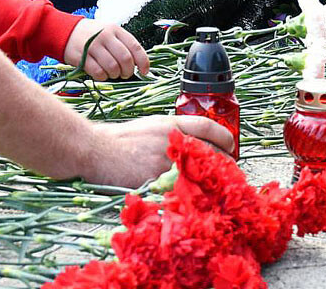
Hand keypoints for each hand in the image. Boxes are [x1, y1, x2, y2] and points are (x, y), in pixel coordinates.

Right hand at [63, 18, 149, 79]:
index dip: (143, 62)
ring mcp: (93, 46)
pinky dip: (103, 77)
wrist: (65, 31)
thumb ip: (123, 44)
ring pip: (113, 67)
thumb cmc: (91, 34)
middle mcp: (105, 36)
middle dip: (128, 71)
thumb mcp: (108, 32)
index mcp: (115, 29)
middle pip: (125, 59)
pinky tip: (101, 74)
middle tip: (125, 74)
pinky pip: (99, 72)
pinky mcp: (82, 57)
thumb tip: (139, 63)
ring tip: (113, 73)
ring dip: (115, 75)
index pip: (135, 47)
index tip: (144, 71)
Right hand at [78, 115, 233, 187]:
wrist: (94, 149)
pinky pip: (179, 189)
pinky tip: (188, 201)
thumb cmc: (118, 139)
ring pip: (198, 174)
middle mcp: (172, 141)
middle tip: (225, 174)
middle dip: (222, 165)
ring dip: (207, 183)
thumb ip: (171, 134)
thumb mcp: (149, 127)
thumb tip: (192, 144)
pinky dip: (186, 195)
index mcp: (171, 125)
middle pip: (210, 152)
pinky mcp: (155, 181)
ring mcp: (165, 162)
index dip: (225, 136)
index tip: (231, 145)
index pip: (208, 127)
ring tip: (211, 190)